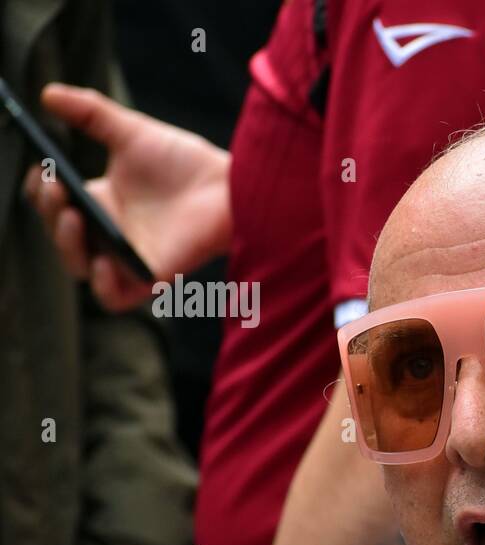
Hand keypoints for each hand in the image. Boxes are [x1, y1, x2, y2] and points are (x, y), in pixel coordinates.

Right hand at [23, 83, 233, 311]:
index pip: (55, 206)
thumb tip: (48, 94)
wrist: (230, 185)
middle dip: (50, 213)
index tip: (42, 171)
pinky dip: (102, 285)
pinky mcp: (153, 276)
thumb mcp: (131, 131)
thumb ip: (91, 113)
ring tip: (74, 215)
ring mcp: (129, 258)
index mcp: (101, 203)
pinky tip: (102, 260)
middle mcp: (110, 233)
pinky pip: (115, 297)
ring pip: (79, 267)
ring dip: (66, 245)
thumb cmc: (186, 162)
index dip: (42, 193)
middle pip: (61, 236)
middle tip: (58, 188)